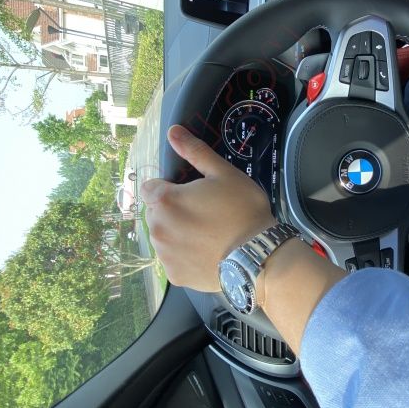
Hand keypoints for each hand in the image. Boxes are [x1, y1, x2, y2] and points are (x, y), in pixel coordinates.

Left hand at [140, 125, 275, 291]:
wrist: (259, 256)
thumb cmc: (243, 211)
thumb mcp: (223, 173)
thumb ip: (195, 152)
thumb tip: (173, 131)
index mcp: (165, 200)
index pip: (149, 188)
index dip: (169, 188)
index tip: (191, 194)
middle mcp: (157, 229)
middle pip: (157, 214)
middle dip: (174, 211)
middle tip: (206, 213)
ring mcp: (165, 255)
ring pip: (164, 238)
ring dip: (178, 234)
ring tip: (209, 235)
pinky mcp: (175, 276)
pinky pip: (174, 260)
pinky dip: (186, 256)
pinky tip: (208, 252)